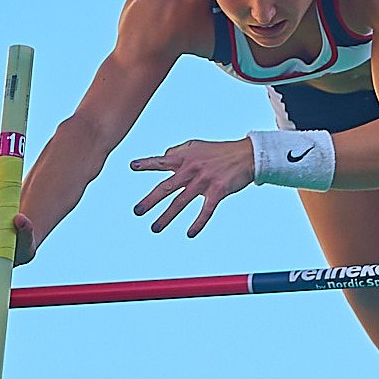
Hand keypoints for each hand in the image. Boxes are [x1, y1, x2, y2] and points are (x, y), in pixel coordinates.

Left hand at [127, 138, 252, 237]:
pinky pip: (206, 210)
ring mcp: (204, 181)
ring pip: (181, 202)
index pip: (162, 161)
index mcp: (185, 158)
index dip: (147, 163)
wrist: (247, 155)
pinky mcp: (218, 191)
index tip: (132, 166)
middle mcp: (191, 170)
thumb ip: (178, 151)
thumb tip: (163, 155)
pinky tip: (190, 233)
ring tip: (155, 228)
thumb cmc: (220, 151)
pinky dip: (198, 222)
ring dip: (167, 216)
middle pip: (167, 187)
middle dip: (151, 200)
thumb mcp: (197, 145)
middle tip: (137, 211)